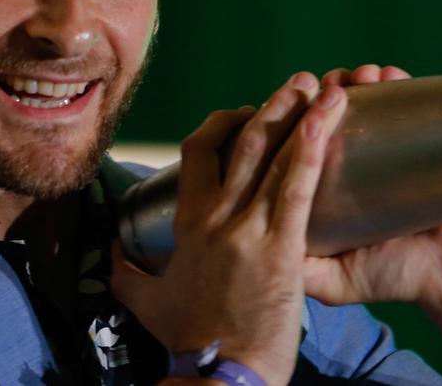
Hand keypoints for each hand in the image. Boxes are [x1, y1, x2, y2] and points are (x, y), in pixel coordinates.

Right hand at [112, 72, 348, 385]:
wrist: (218, 374)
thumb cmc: (189, 342)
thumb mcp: (147, 303)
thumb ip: (128, 276)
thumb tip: (113, 260)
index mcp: (188, 224)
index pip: (198, 154)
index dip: (220, 126)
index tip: (242, 114)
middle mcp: (216, 217)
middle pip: (243, 144)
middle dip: (272, 107)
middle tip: (298, 84)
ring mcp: (248, 230)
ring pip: (273, 156)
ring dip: (301, 115)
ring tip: (325, 89)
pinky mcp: (281, 248)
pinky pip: (297, 188)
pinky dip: (312, 149)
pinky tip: (328, 122)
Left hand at [304, 64, 441, 305]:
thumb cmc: (396, 276)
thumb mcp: (334, 280)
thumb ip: (296, 269)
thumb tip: (249, 255)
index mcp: (331, 183)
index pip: (299, 142)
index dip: (286, 121)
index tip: (280, 108)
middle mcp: (359, 158)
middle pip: (328, 113)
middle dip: (318, 93)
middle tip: (315, 85)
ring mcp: (394, 146)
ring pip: (367, 99)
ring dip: (355, 80)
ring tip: (356, 77)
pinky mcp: (432, 138)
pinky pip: (411, 99)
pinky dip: (397, 81)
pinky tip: (387, 75)